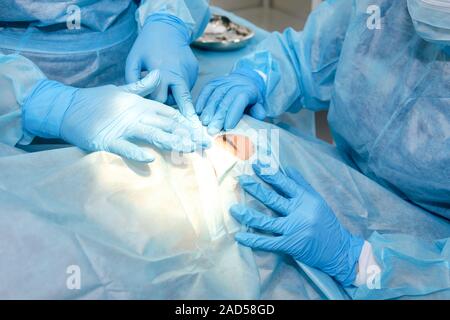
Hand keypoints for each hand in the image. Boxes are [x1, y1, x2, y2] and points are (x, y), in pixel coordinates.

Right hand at [23, 71, 209, 161]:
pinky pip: (123, 147)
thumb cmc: (96, 101)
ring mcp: (121, 126)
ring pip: (151, 134)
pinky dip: (135, 152)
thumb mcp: (121, 90)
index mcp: (140, 104)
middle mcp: (135, 114)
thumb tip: (158, 73)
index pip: (169, 114)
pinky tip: (149, 159)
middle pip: (166, 125)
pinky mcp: (106, 139)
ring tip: (187, 149)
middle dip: (187, 135)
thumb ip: (142, 86)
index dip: (187, 123)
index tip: (202, 133)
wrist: (67, 107)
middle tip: (204, 145)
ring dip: (170, 142)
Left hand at [125, 14, 197, 117]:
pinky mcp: (195, 70)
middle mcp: (178, 73)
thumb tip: (137, 101)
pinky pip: (187, 85)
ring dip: (176, 98)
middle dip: (185, 116)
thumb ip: (133, 81)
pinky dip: (180, 88)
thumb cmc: (146, 45)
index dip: (154, 106)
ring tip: (171, 96)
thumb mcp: (134, 60)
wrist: (167, 27)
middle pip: (182, 100)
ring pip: (184, 94)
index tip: (154, 116)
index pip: (160, 99)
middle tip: (190, 131)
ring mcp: (189, 71)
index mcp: (162, 71)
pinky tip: (173, 82)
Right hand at [195, 69, 265, 134]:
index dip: (233, 113)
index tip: (227, 127)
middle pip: (225, 99)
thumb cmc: (251, 100)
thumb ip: (258, 110)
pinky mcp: (214, 82)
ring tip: (204, 123)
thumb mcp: (258, 105)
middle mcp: (235, 83)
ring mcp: (223, 81)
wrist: (245, 81)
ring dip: (208, 110)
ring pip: (214, 94)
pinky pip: (206, 90)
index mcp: (248, 90)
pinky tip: (197, 112)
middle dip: (218, 116)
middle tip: (212, 130)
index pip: (240, 99)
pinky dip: (201, 101)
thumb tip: (259, 115)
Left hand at [230, 163, 363, 285]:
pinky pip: (267, 242)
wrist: (340, 250)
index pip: (284, 183)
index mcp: (306, 199)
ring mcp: (294, 229)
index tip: (256, 165)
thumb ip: (302, 184)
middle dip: (255, 188)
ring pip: (266, 221)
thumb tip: (287, 168)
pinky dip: (252, 240)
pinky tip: (239, 237)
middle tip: (241, 179)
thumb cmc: (327, 223)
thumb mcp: (318, 200)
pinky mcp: (290, 245)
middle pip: (272, 199)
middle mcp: (299, 212)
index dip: (269, 174)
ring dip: (248, 215)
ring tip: (233, 209)